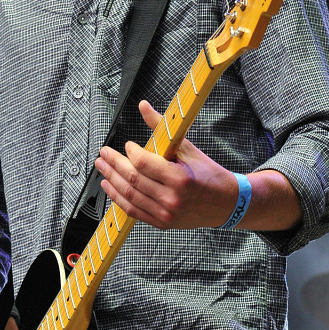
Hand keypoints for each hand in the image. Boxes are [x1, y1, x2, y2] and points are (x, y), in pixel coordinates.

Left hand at [95, 100, 236, 229]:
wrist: (226, 203)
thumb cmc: (209, 174)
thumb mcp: (188, 148)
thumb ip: (163, 128)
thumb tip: (143, 106)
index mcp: (180, 178)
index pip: (143, 164)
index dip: (130, 153)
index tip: (127, 145)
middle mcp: (171, 198)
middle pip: (133, 180)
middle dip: (114, 165)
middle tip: (104, 154)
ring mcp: (166, 214)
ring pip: (129, 196)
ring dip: (111, 181)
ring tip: (102, 168)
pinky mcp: (162, 223)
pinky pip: (134, 211)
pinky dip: (118, 199)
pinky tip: (110, 187)